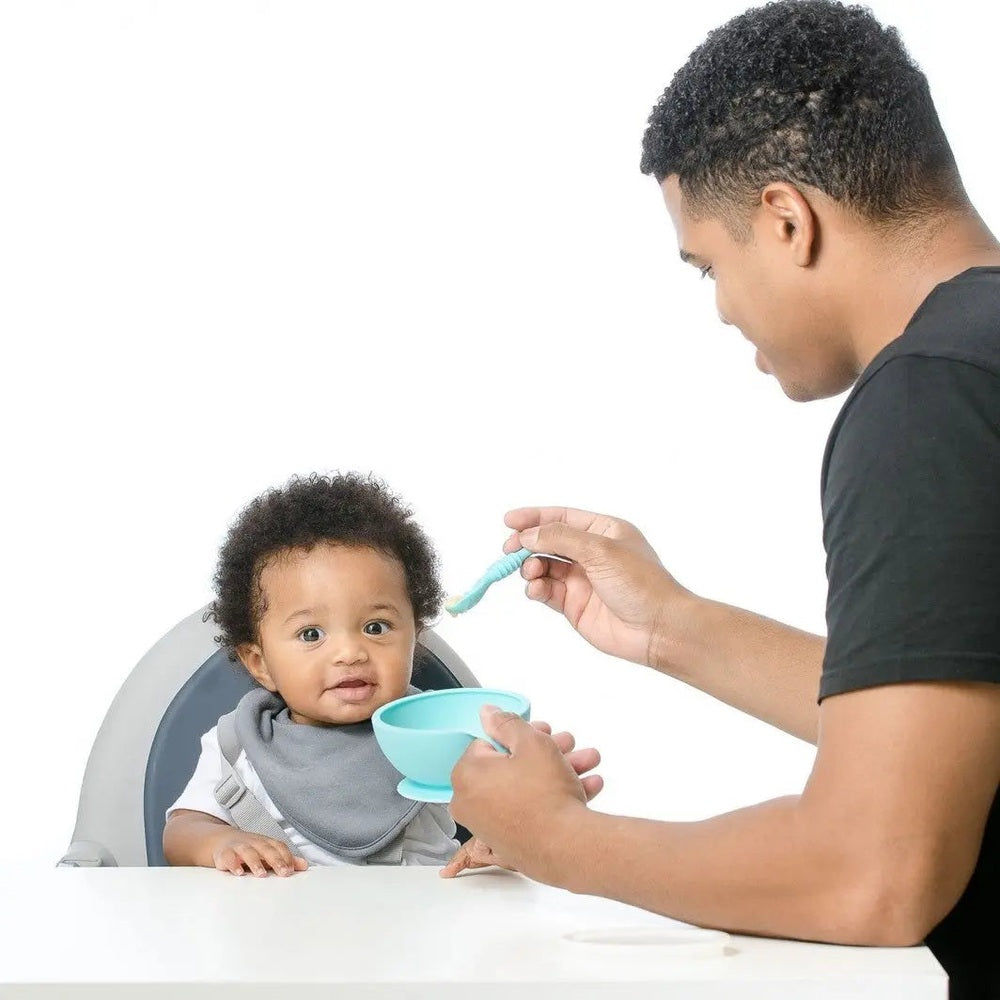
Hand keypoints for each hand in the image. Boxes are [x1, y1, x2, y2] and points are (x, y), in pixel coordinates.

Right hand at [211, 831, 308, 876]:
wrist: (223, 841)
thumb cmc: (251, 849)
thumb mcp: (268, 853)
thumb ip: (286, 860)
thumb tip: (305, 866)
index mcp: (266, 842)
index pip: (279, 847)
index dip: (286, 857)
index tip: (292, 870)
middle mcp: (254, 843)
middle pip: (266, 849)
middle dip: (276, 861)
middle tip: (284, 873)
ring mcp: (239, 847)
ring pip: (248, 853)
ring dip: (255, 863)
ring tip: (262, 874)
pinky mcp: (225, 854)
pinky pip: (229, 858)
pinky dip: (233, 865)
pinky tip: (239, 873)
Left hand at [440, 719, 601, 877]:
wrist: (567, 848)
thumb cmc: (545, 796)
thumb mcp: (531, 743)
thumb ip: (508, 723)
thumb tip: (489, 713)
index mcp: (467, 775)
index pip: (490, 743)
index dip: (520, 736)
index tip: (541, 734)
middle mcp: (472, 803)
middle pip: (511, 765)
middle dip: (546, 752)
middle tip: (567, 745)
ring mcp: (491, 826)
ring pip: (526, 787)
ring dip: (558, 771)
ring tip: (587, 762)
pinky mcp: (511, 843)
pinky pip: (531, 811)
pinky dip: (554, 797)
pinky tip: (585, 787)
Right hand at [504, 506, 691, 668]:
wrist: (658, 629)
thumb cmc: (641, 584)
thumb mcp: (600, 550)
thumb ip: (560, 538)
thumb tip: (528, 534)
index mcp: (603, 531)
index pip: (562, 518)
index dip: (534, 518)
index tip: (509, 521)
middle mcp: (591, 553)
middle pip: (549, 542)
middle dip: (527, 544)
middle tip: (509, 549)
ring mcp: (582, 579)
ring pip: (544, 567)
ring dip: (531, 567)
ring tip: (531, 572)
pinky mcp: (575, 604)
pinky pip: (546, 591)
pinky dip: (536, 588)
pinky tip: (536, 589)